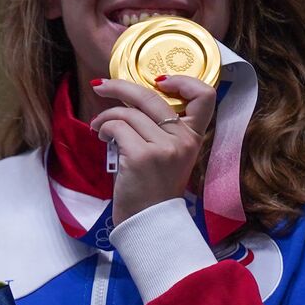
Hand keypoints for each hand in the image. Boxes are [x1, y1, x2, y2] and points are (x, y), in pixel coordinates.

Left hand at [88, 75, 215, 224]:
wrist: (150, 224)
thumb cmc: (154, 190)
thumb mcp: (171, 157)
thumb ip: (162, 130)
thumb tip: (132, 99)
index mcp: (194, 138)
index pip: (205, 95)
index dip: (183, 80)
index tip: (159, 81)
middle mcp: (184, 140)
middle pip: (152, 96)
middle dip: (120, 85)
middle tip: (101, 86)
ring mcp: (164, 148)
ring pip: (129, 112)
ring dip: (106, 115)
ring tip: (99, 126)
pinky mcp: (142, 157)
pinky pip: (117, 127)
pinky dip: (104, 127)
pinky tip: (101, 136)